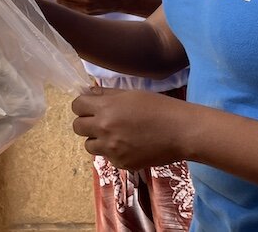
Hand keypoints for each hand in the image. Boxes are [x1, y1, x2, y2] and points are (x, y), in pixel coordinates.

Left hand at [71, 87, 190, 169]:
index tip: (89, 107)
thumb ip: (106, 95)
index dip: (82, 105)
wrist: (181, 131)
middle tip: (99, 121)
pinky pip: (108, 157)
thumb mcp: (131, 94)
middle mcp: (105, 130)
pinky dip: (114, 152)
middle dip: (85, 123)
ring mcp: (112, 149)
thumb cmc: (158, 107)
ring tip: (114, 134)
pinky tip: (130, 145)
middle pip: (77, 127)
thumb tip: (88, 94)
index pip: (76, 106)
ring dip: (97, 139)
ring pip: (89, 146)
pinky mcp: (122, 163)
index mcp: (106, 108)